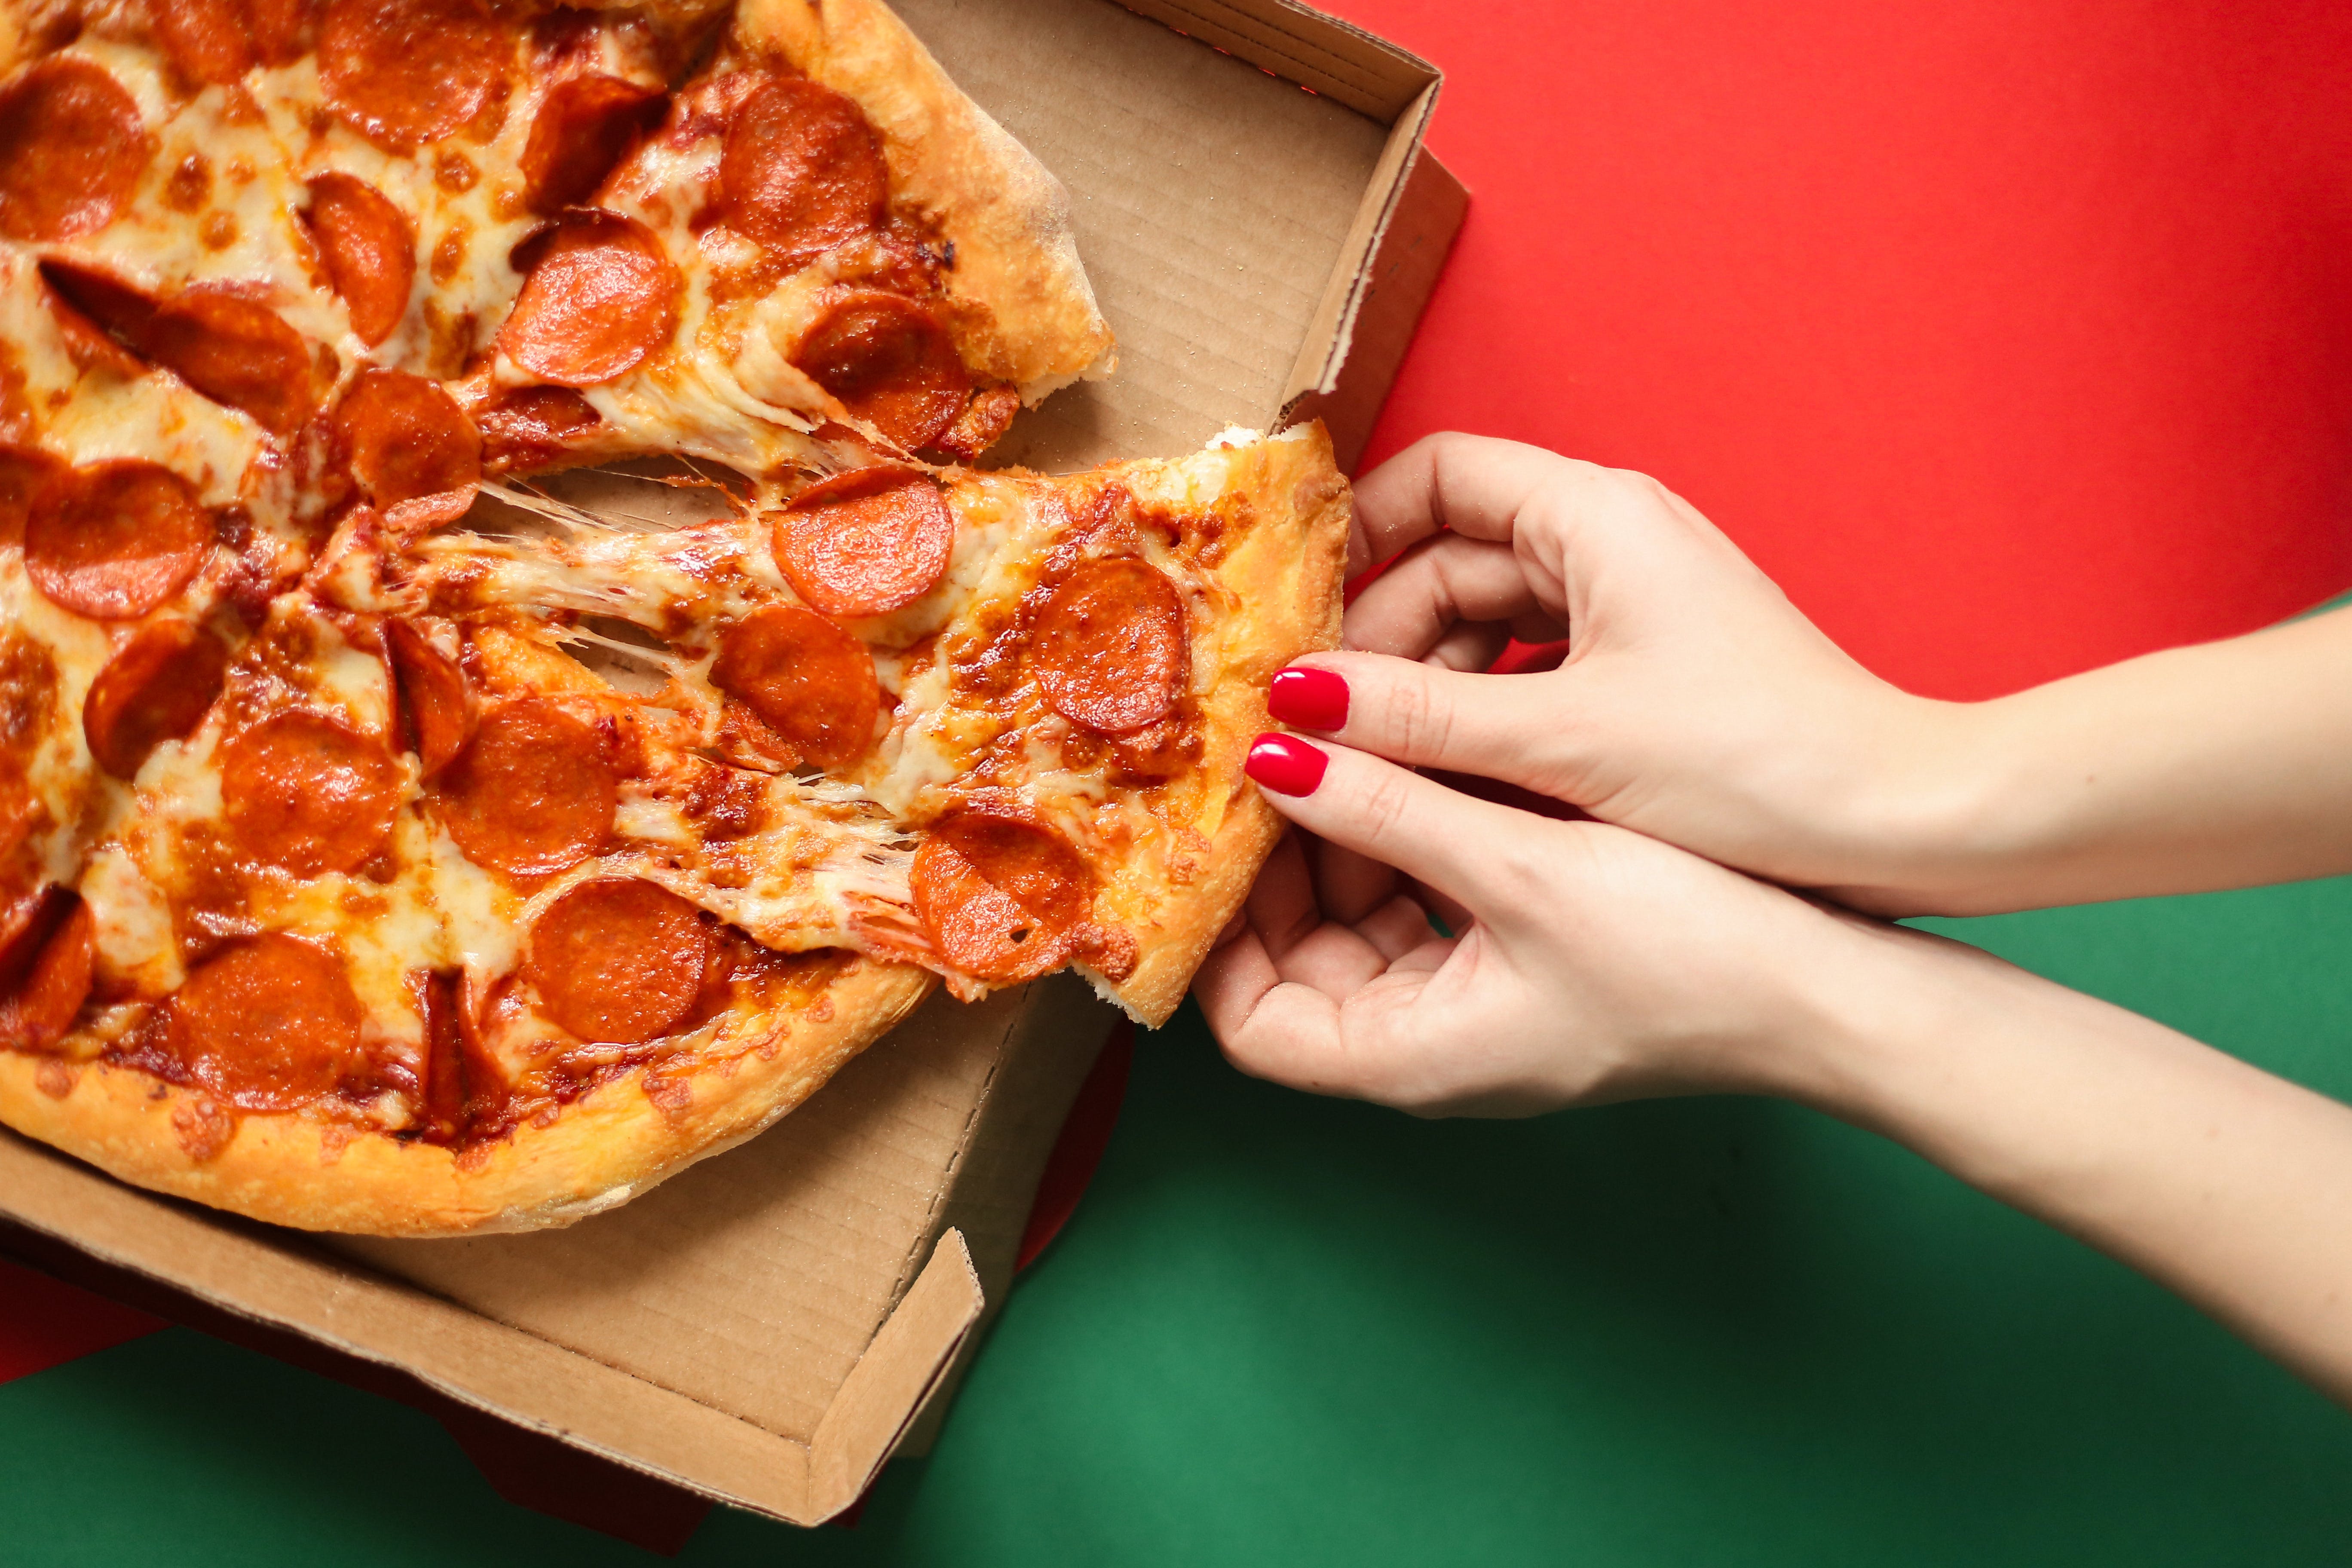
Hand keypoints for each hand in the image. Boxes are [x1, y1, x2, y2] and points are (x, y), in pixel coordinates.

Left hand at [1194, 731, 1866, 1115]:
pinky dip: (1421, 835)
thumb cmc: (1691, 957)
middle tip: (1272, 760)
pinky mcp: (1532, 963)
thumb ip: (1389, 809)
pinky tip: (1430, 757)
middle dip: (1287, 864)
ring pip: (1372, 920)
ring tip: (1346, 738)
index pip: (1256, 1026)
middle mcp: (1435, 1044)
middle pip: (1305, 961)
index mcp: (1413, 1056)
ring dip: (1356, 835)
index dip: (1215, 941)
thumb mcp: (1517, 867)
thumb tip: (1275, 759)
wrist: (1833, 994)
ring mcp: (1484, 1007)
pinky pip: (1440, 901)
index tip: (1211, 842)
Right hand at [1302, 433, 1976, 914]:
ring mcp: (1631, 603)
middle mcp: (1612, 540)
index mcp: (1596, 517)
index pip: (1440, 473)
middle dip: (1382, 638)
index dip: (1359, 531)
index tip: (1303, 613)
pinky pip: (1529, 669)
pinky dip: (1482, 715)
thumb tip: (1293, 707)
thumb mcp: (1561, 742)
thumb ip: (1416, 720)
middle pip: (1451, 557)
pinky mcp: (1645, 665)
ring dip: (1428, 687)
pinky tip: (1452, 781)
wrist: (1895, 822)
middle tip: (1322, 722)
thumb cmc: (1756, 765)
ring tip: (1379, 764)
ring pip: (1484, 622)